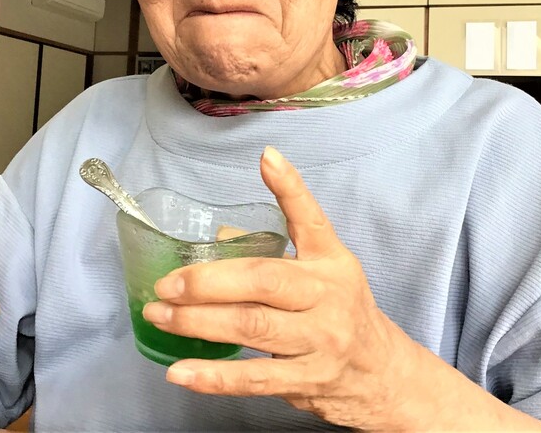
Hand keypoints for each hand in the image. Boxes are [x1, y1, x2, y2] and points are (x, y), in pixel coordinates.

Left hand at [141, 146, 402, 429]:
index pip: (311, 220)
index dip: (290, 188)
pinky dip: (213, 377)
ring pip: (251, 327)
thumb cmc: (342, 310)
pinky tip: (180, 371)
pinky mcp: (306, 380)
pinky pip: (253, 379)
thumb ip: (282, 242)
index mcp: (331, 262)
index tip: (266, 159)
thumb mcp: (326, 267)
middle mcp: (327, 297)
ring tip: (160, 317)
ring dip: (197, 323)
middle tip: (166, 284)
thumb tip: (228, 223)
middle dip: (207, 281)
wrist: (381, 373)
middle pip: (263, 281)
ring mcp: (319, 341)